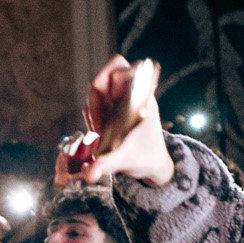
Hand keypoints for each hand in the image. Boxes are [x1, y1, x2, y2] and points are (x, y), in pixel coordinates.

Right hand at [73, 55, 170, 185]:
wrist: (154, 164)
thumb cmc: (147, 157)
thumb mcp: (126, 160)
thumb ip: (106, 164)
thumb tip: (89, 174)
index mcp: (140, 97)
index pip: (121, 67)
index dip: (106, 77)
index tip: (102, 101)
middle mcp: (132, 94)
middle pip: (105, 77)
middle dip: (95, 98)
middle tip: (96, 121)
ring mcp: (123, 101)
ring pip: (99, 91)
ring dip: (93, 108)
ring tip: (98, 130)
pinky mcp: (116, 109)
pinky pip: (99, 102)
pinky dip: (94, 114)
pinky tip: (98, 131)